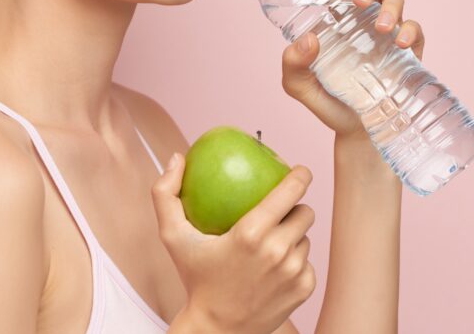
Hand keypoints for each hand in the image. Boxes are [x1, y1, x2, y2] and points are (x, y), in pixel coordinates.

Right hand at [152, 155, 316, 333]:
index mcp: (251, 233)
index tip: (299, 170)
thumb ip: (166, 194)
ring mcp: (294, 271)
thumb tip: (177, 157)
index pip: (290, 191)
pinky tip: (277, 268)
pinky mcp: (304, 288)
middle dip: (296, 207)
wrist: (216, 330)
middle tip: (281, 211)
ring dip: (293, 236)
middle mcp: (277, 251)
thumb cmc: (196, 279)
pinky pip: (307, 263)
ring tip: (274, 242)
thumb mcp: (173, 238)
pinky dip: (295, 262)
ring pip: (306, 238)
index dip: (300, 175)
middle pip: (305, 212)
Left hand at [281, 0, 426, 137]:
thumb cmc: (327, 100)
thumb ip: (293, 65)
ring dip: (390, 6)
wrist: (357, 132)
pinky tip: (401, 43)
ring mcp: (387, 29)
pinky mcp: (409, 48)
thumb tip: (308, 39)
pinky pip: (415, 26)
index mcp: (336, 14)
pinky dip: (410, 29)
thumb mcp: (299, 86)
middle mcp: (362, 15)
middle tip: (358, 2)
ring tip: (381, 29)